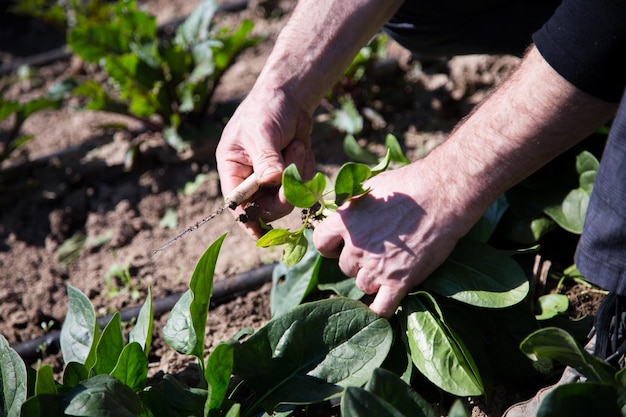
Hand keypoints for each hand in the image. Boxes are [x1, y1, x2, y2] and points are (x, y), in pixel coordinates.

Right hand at [216, 88, 314, 236]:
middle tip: (292, 167)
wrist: (290, 96)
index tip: (261, 234)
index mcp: (233, 169)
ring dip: (297, 172)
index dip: (247, 220)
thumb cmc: (266, 109)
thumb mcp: (262, 131)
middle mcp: (251, 178)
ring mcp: (273, 179)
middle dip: (283, 192)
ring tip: (295, 144)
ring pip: (289, 197)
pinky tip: (301, 145)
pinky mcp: (292, 176)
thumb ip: (266, 158)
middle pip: (266, 208)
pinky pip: (303, 186)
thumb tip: (271, 181)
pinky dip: (306, 167)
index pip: (237, 204)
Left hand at [312, 164, 469, 317]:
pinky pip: (382, 308)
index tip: (340, 244)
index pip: (321, 243)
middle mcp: (356, 247)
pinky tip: (381, 308)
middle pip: (345, 266)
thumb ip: (352, 205)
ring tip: (390, 265)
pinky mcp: (400, 282)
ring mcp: (377, 267)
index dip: (331, 245)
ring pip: (362, 285)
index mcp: (344, 221)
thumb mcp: (370, 186)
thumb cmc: (408, 185)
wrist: (442, 195)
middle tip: (377, 250)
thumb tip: (341, 212)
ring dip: (372, 279)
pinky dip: (379, 311)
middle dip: (358, 261)